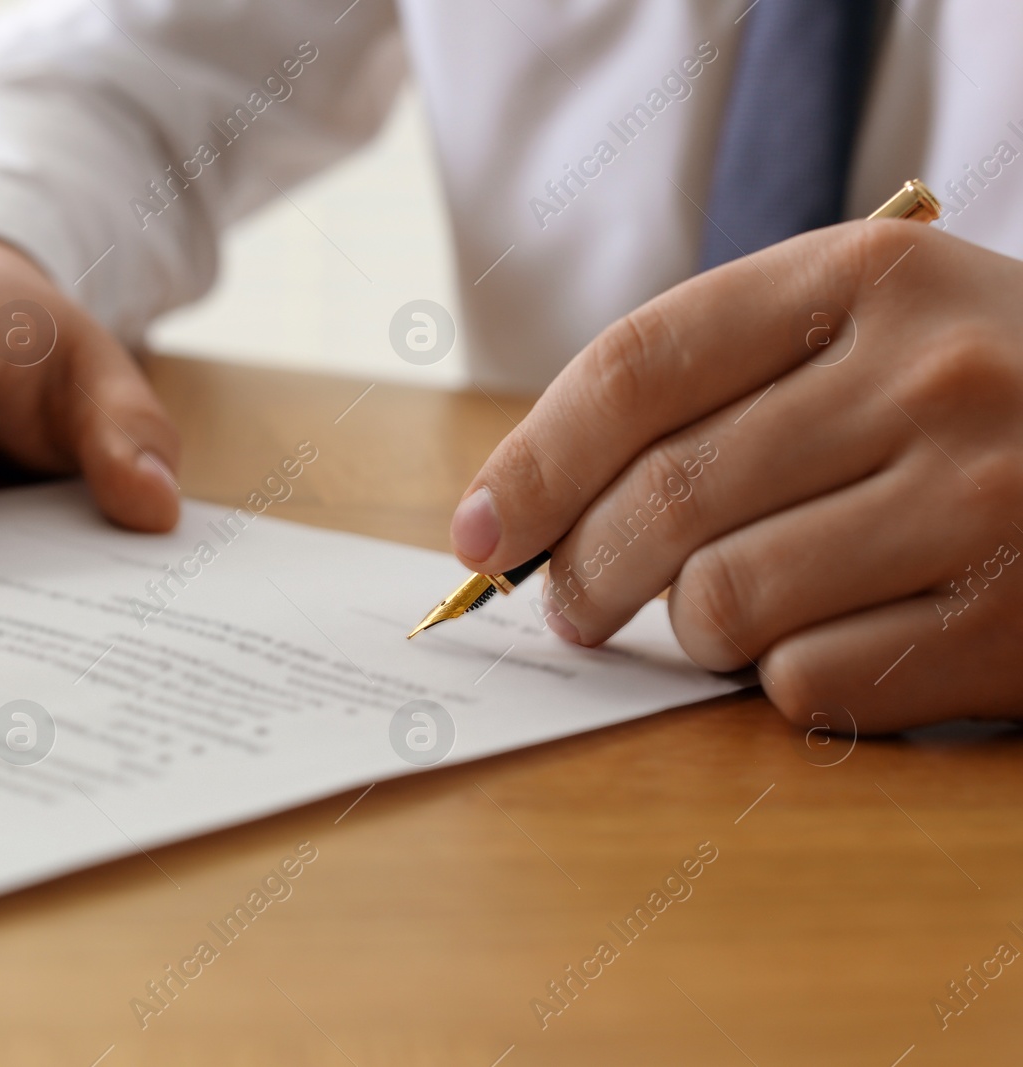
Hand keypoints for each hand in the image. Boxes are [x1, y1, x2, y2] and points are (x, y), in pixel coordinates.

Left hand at [451, 221, 1022, 731]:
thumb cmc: (991, 402)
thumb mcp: (876, 334)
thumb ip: (720, 389)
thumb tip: (522, 508)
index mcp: (871, 275)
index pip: (638, 369)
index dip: (531, 462)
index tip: (479, 530)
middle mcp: (930, 375)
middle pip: (660, 499)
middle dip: (579, 573)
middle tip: (568, 605)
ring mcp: (984, 502)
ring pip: (721, 605)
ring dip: (694, 631)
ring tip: (731, 612)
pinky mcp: (1013, 624)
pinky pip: (806, 683)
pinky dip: (788, 682)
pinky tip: (840, 642)